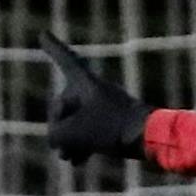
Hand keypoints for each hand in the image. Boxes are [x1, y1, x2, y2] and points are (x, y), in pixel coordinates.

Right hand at [40, 32, 152, 162]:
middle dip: (59, 126)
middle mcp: (95, 90)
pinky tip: (77, 161)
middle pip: (64, 104)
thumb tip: (58, 140)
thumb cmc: (111, 129)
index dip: (52, 48)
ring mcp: (106, 107)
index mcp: (86, 82)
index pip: (65, 59)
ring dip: (69, 139)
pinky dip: (84, 143)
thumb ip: (55, 133)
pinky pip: (92, 130)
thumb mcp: (71, 132)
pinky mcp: (116, 123)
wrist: (152, 139)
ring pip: (77, 120)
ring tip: (67, 158)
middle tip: (64, 144)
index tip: (43, 34)